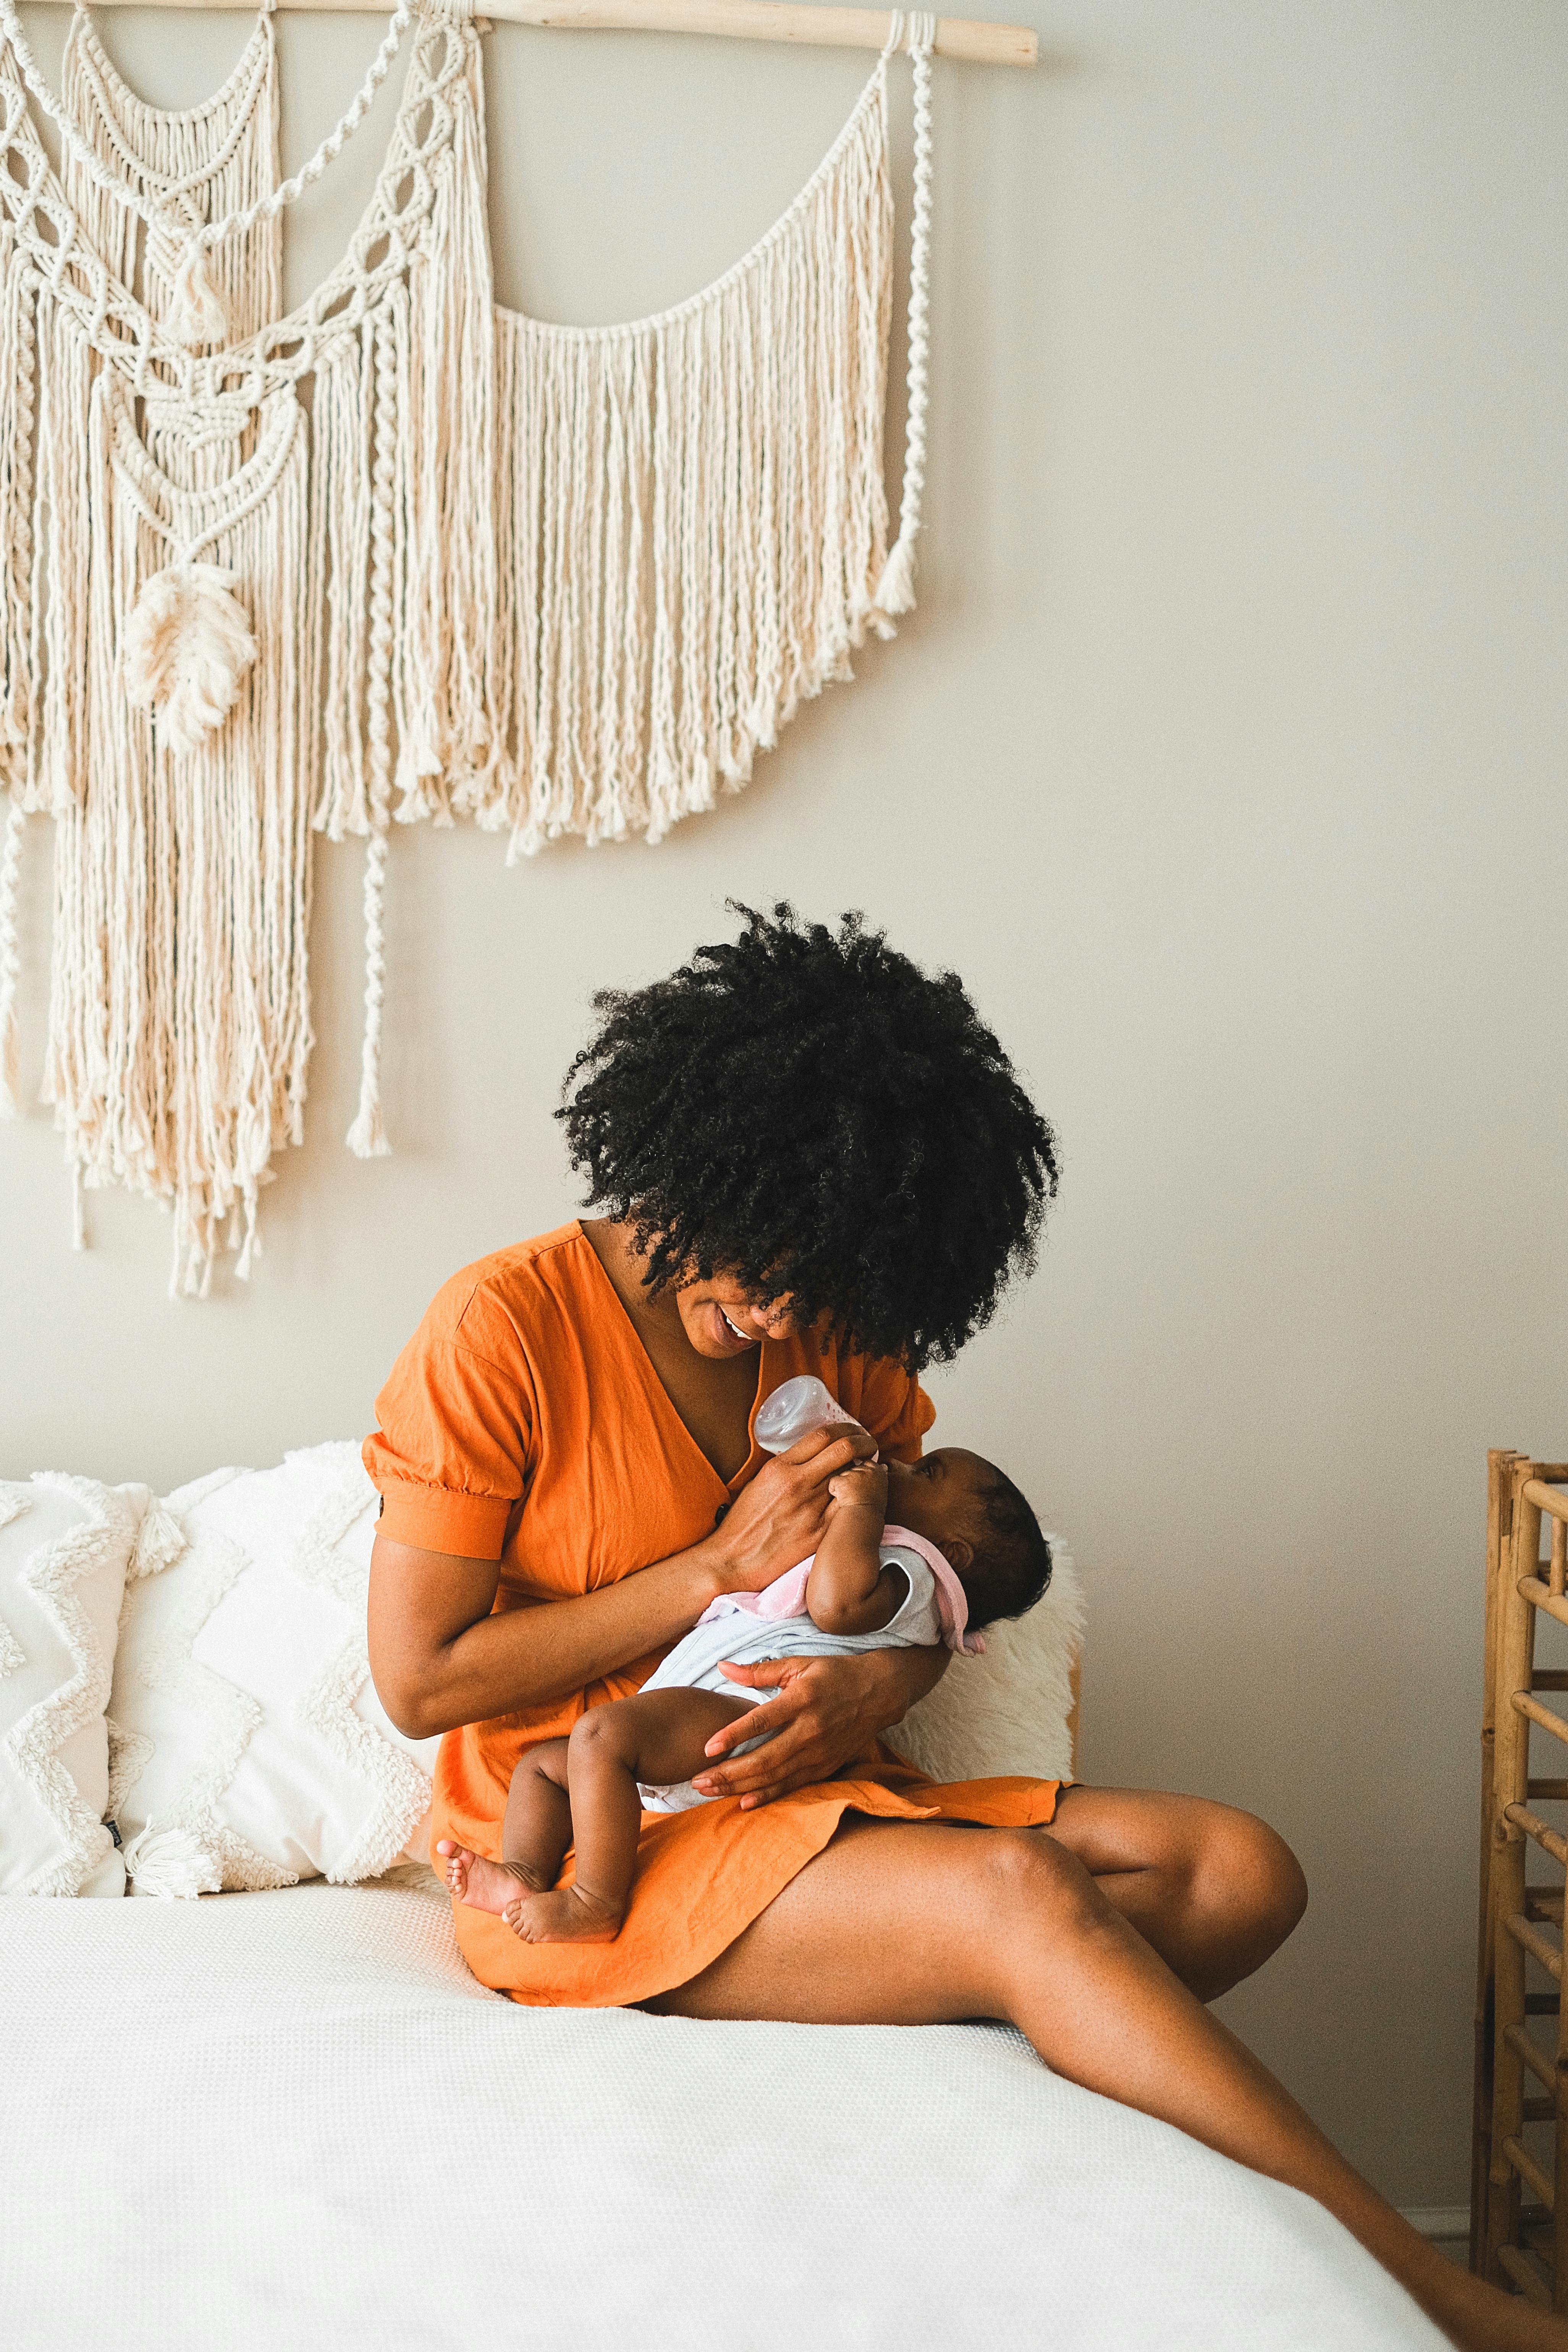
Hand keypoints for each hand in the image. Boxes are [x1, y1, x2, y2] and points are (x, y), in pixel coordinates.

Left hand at [689, 1648, 910, 1808]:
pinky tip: (742, 1802)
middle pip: (764, 1758)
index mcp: (802, 1699)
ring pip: (774, 1776)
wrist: (879, 1693)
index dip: (733, 1735)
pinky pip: (792, 1786)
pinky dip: (767, 1796)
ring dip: (739, 1787)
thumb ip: (758, 1670)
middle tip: (696, 1781)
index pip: (762, 1721)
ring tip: (708, 1791)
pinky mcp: (825, 1767)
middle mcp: (811, 1729)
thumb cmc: (833, 1674)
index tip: (706, 1748)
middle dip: (728, 1773)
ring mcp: (820, 1752)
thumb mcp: (798, 1664)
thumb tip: (721, 1666)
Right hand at [701, 1424, 876, 1598]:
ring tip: (867, 1471)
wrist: (734, 1561)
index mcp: (779, 1468)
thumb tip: (814, 1457)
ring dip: (864, 1470)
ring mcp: (811, 1509)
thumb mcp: (759, 1483)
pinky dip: (860, 1498)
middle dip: (864, 1442)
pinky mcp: (820, 1533)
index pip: (823, 1435)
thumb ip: (787, 1467)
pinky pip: (849, 1508)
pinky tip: (861, 1498)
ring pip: (852, 1477)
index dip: (846, 1429)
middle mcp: (797, 1484)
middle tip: (869, 1446)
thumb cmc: (744, 1523)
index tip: (854, 1433)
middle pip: (844, 1449)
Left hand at [827, 1459, 887, 1514]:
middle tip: (857, 1495)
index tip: (862, 1484)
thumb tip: (884, 1466)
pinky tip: (842, 1501)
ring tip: (851, 1499)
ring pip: (843, 1475)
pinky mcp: (841, 1480)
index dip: (863, 1473)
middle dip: (852, 1480)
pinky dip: (834, 1491)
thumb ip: (880, 1476)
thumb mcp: (882, 1490)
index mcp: (878, 1472)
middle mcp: (866, 1470)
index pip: (868, 1463)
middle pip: (853, 1469)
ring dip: (843, 1486)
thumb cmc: (874, 1509)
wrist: (864, 1519)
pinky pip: (833, 1483)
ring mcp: (853, 1474)